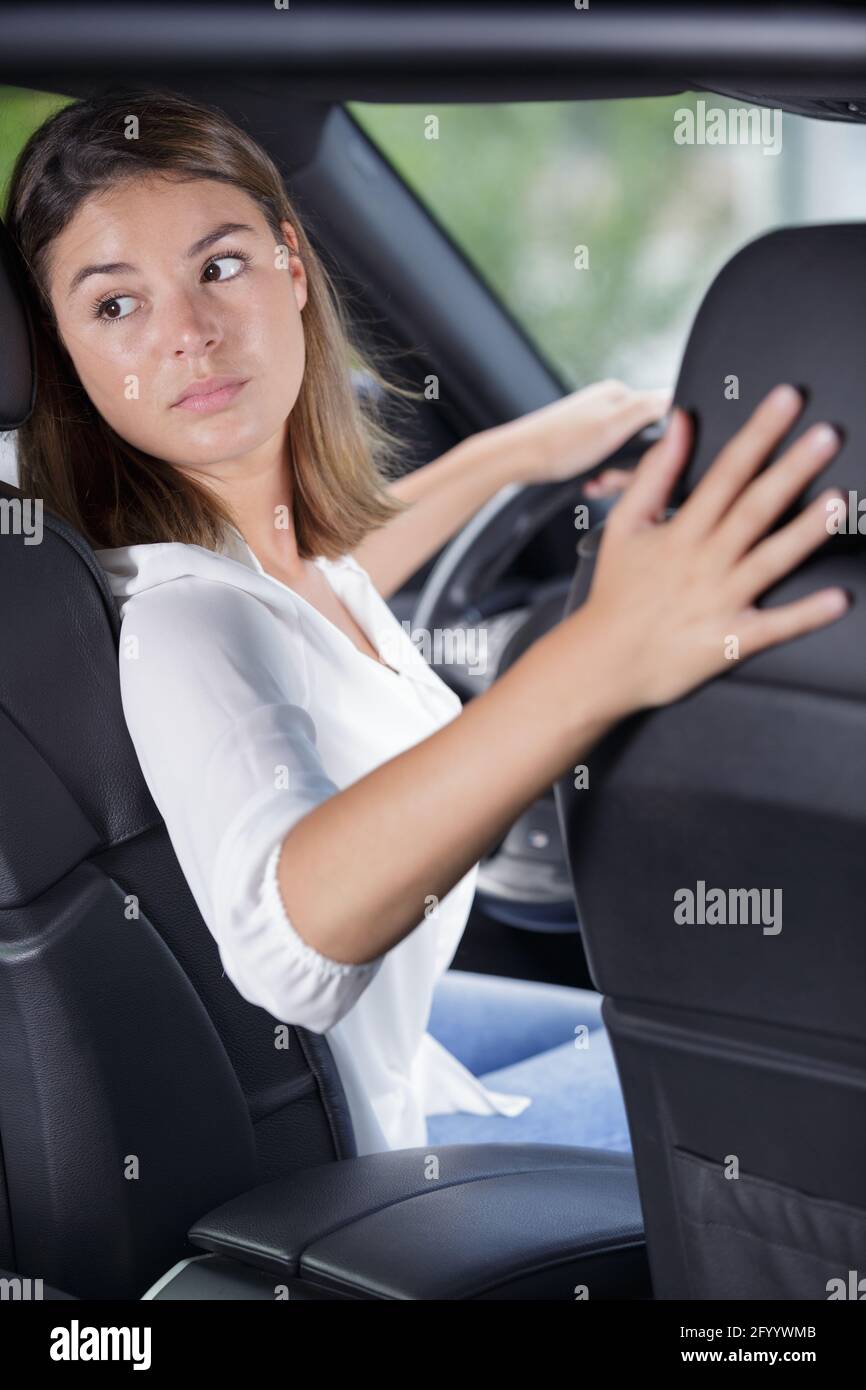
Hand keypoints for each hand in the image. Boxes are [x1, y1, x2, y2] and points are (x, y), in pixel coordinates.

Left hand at [504, 379, 670, 484]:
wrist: (515, 460)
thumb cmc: (559, 444)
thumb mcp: (612, 425)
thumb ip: (648, 409)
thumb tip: (678, 399)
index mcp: (620, 394)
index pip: (662, 419)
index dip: (656, 449)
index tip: (639, 466)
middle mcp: (609, 406)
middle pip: (642, 443)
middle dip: (630, 468)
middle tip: (609, 479)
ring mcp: (594, 425)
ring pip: (624, 459)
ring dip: (614, 478)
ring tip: (596, 485)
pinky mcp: (582, 444)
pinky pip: (605, 465)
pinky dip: (599, 478)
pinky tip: (588, 485)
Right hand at [578, 384, 848, 718]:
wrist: (603, 660)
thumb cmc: (618, 592)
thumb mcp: (626, 525)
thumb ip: (656, 473)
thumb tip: (681, 423)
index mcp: (682, 531)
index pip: (726, 472)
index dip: (758, 434)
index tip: (787, 402)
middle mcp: (704, 562)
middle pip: (754, 508)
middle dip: (791, 470)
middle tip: (827, 437)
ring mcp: (720, 601)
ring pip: (769, 560)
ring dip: (805, 532)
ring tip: (839, 503)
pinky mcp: (730, 640)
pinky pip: (774, 627)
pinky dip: (805, 615)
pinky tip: (837, 600)